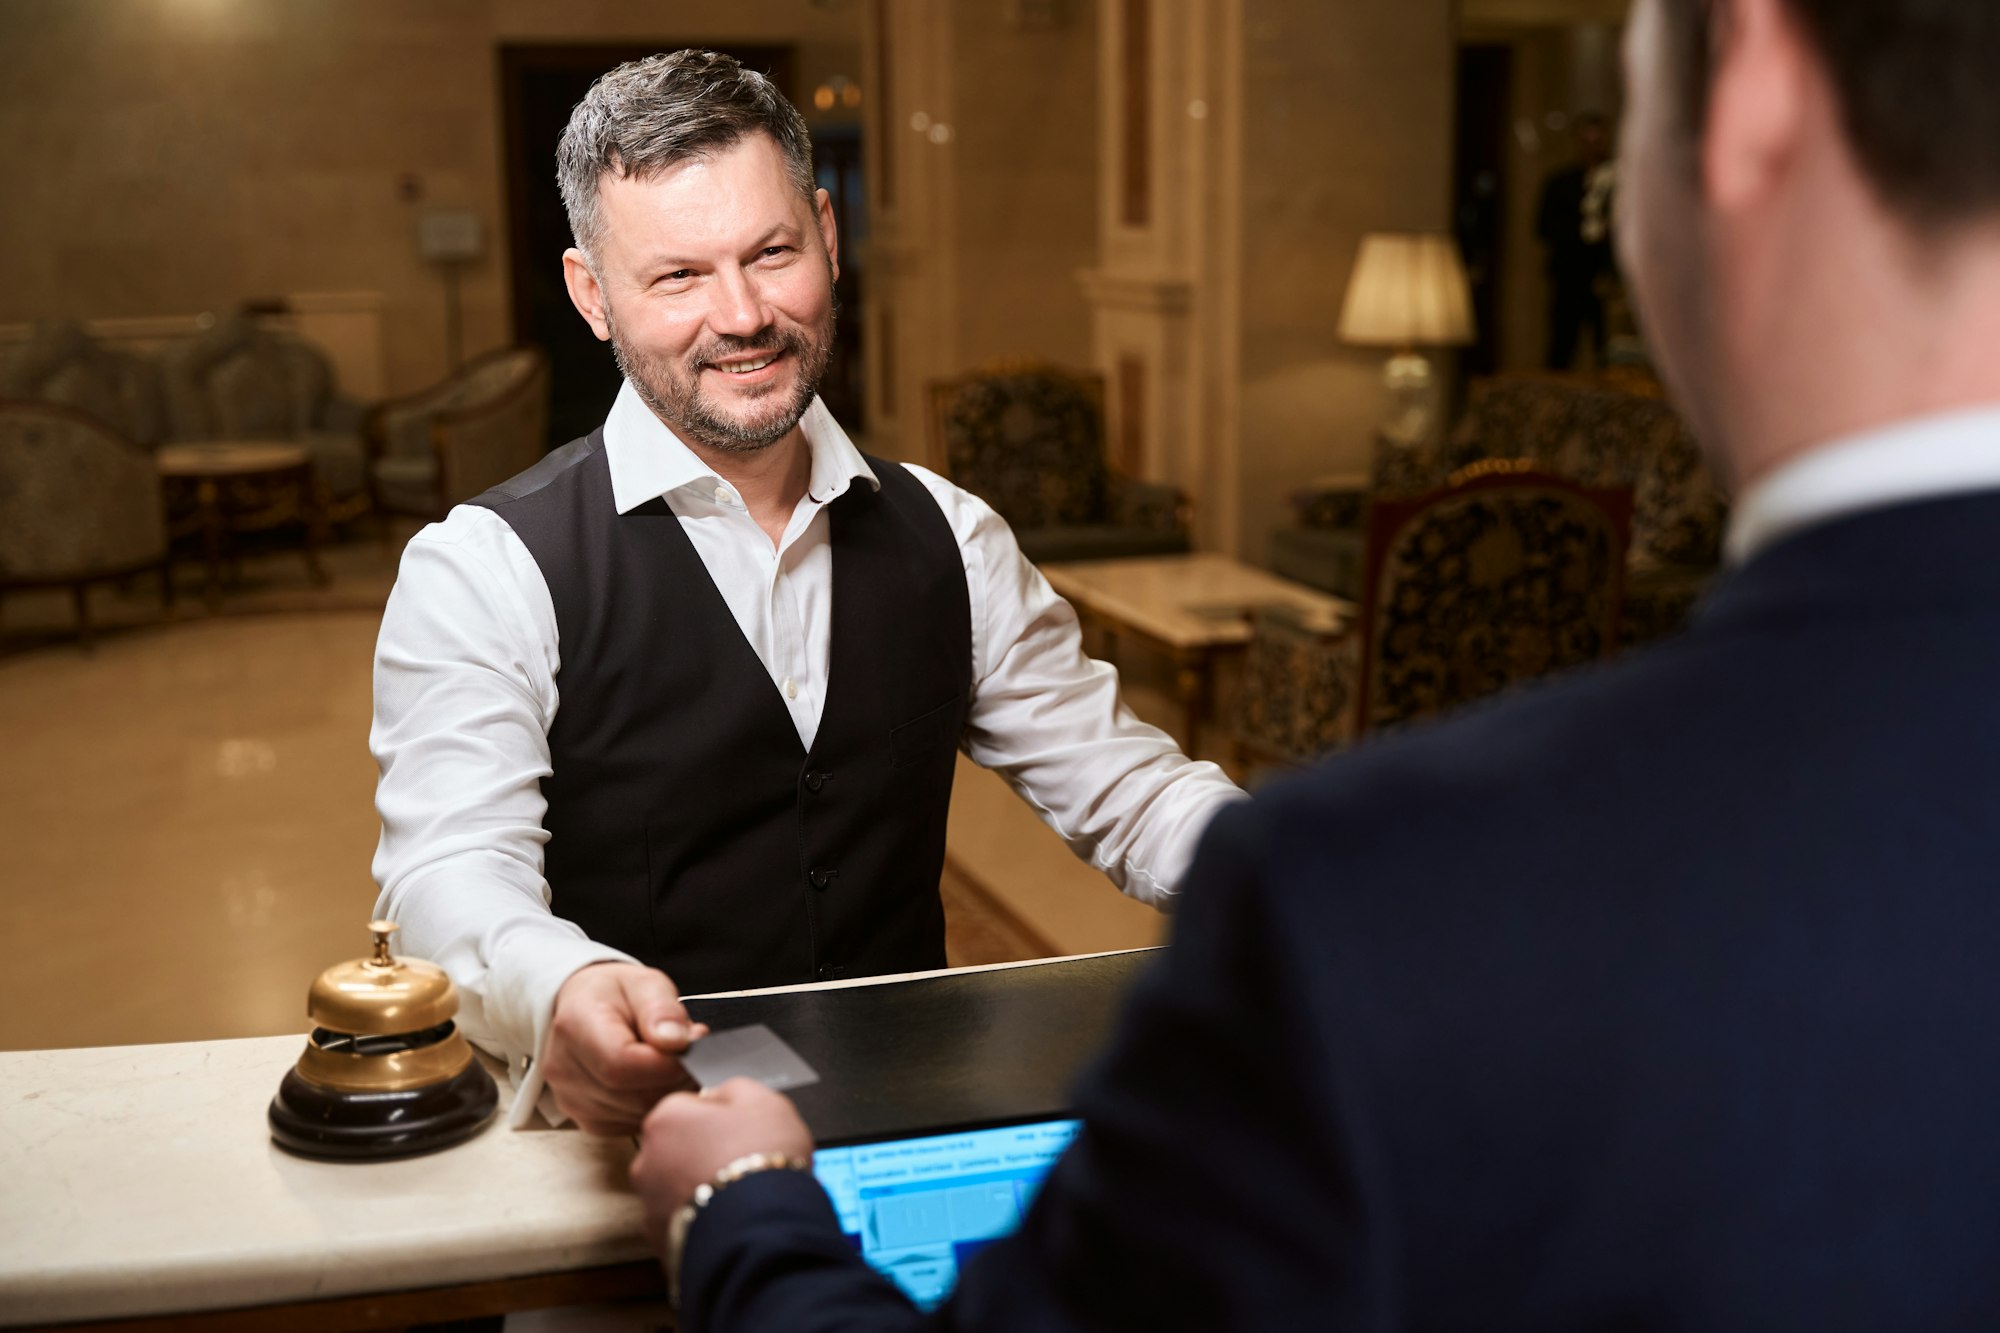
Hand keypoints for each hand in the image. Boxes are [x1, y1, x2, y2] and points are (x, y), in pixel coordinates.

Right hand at [541, 961, 709, 1134]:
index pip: (621, 1065)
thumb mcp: (643, 983)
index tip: (692, 1044)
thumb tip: (675, 1043)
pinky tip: (655, 1081)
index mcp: (574, 1026)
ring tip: (672, 1062)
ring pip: (637, 1115)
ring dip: (668, 1093)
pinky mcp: (586, 1120)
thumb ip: (661, 1009)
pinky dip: (653, 1106)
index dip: (666, 1064)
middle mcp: (563, 1069)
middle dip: (674, 1078)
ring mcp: (571, 1100)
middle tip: (689, 1052)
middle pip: (633, 1096)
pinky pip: (632, 1125)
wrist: (584, 1008)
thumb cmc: (614, 994)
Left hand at [631, 1078, 815, 1250]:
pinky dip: (703, 1221)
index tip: (740, 1130)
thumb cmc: (760, 1163)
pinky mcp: (662, 1242)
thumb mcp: (763, 1099)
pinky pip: (684, 1222)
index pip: (688, 1107)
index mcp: (665, 1118)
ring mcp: (651, 1205)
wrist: (762, 1233)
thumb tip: (724, 1094)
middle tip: (742, 1161)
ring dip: (701, 1189)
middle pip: (678, 1148)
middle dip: (704, 1153)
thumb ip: (734, 1089)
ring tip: (740, 1195)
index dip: (720, 1118)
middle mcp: (647, 1161)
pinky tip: (731, 1220)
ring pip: (678, 1188)